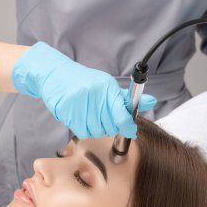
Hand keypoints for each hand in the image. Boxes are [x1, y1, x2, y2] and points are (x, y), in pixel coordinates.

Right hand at [11, 42, 156, 138]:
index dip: (128, 126)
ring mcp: (80, 103)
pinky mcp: (68, 111)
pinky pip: (82, 131)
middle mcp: (95, 94)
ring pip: (96, 131)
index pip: (122, 113)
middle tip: (103, 119)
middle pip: (110, 126)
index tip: (131, 131)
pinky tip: (81, 118)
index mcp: (106, 87)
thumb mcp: (106, 86)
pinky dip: (84, 129)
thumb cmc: (83, 82)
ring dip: (96, 128)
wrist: (55, 75)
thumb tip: (151, 101)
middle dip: (109, 127)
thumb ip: (127, 98)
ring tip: (90, 116)